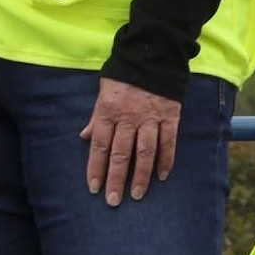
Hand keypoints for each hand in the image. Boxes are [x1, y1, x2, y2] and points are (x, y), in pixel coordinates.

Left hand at [82, 81, 182, 205]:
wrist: (153, 53)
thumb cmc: (124, 75)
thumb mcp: (103, 92)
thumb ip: (95, 117)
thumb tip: (84, 137)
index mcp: (108, 112)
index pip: (99, 145)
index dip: (96, 168)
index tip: (94, 188)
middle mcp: (128, 117)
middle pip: (120, 153)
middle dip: (115, 179)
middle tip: (113, 201)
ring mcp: (150, 118)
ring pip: (144, 152)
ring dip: (141, 176)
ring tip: (136, 195)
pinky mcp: (170, 115)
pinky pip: (168, 141)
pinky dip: (166, 160)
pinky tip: (162, 176)